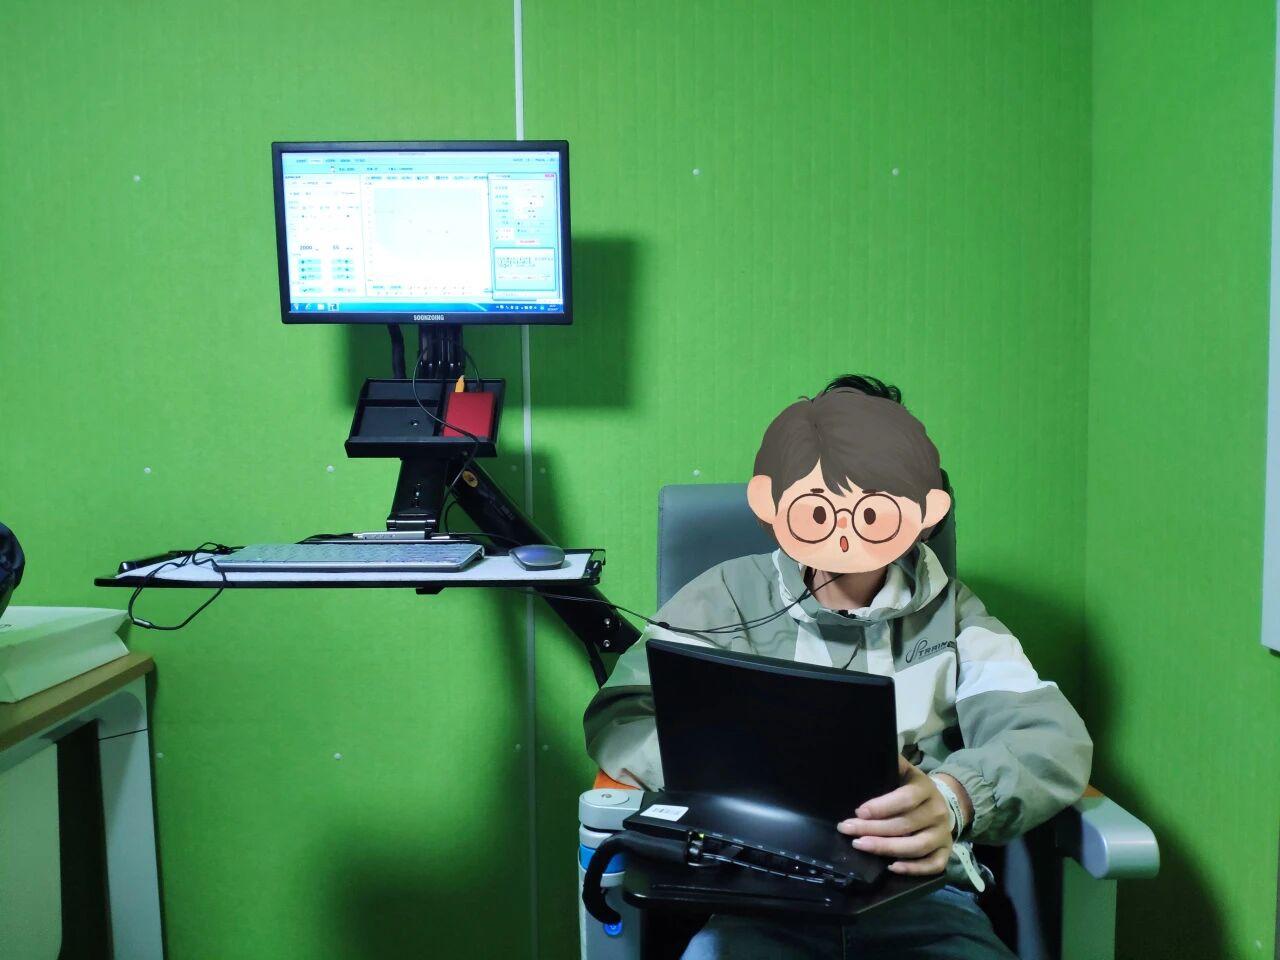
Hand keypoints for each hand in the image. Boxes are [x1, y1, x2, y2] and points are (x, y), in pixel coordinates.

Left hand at [836, 755, 954, 875]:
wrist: (944, 801)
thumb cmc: (913, 787)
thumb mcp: (904, 771)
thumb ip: (889, 764)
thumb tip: (863, 752)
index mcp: (925, 788)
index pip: (905, 799)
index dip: (882, 806)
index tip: (858, 811)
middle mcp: (937, 812)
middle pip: (905, 825)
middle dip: (873, 829)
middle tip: (847, 830)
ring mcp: (943, 834)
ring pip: (916, 847)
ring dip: (887, 849)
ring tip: (860, 846)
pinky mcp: (945, 852)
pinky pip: (933, 865)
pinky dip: (913, 869)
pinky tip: (891, 867)